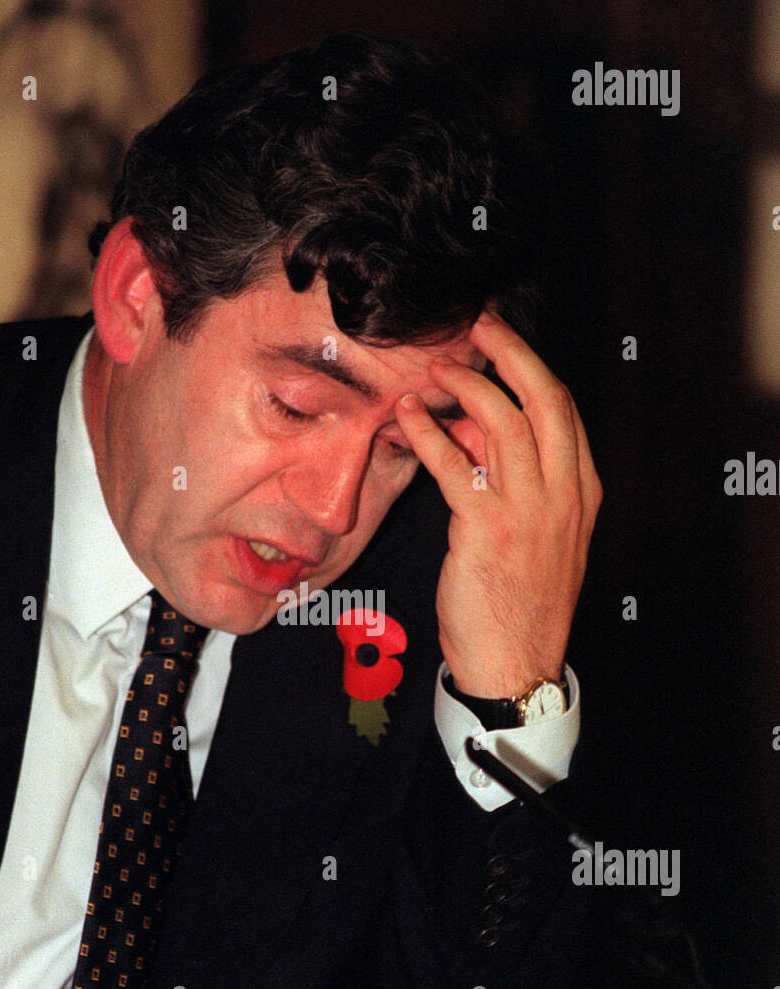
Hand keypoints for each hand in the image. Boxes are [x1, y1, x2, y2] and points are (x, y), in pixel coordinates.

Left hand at [395, 310, 600, 698]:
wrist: (516, 662)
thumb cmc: (520, 603)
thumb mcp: (534, 534)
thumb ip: (513, 480)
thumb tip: (473, 431)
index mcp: (581, 491)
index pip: (563, 410)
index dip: (531, 368)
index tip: (503, 343)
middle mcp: (563, 494)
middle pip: (544, 399)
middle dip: (511, 352)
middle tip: (479, 326)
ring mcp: (529, 511)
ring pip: (503, 421)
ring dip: (466, 386)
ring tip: (435, 370)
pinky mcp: (486, 530)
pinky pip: (456, 465)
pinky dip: (428, 434)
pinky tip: (406, 419)